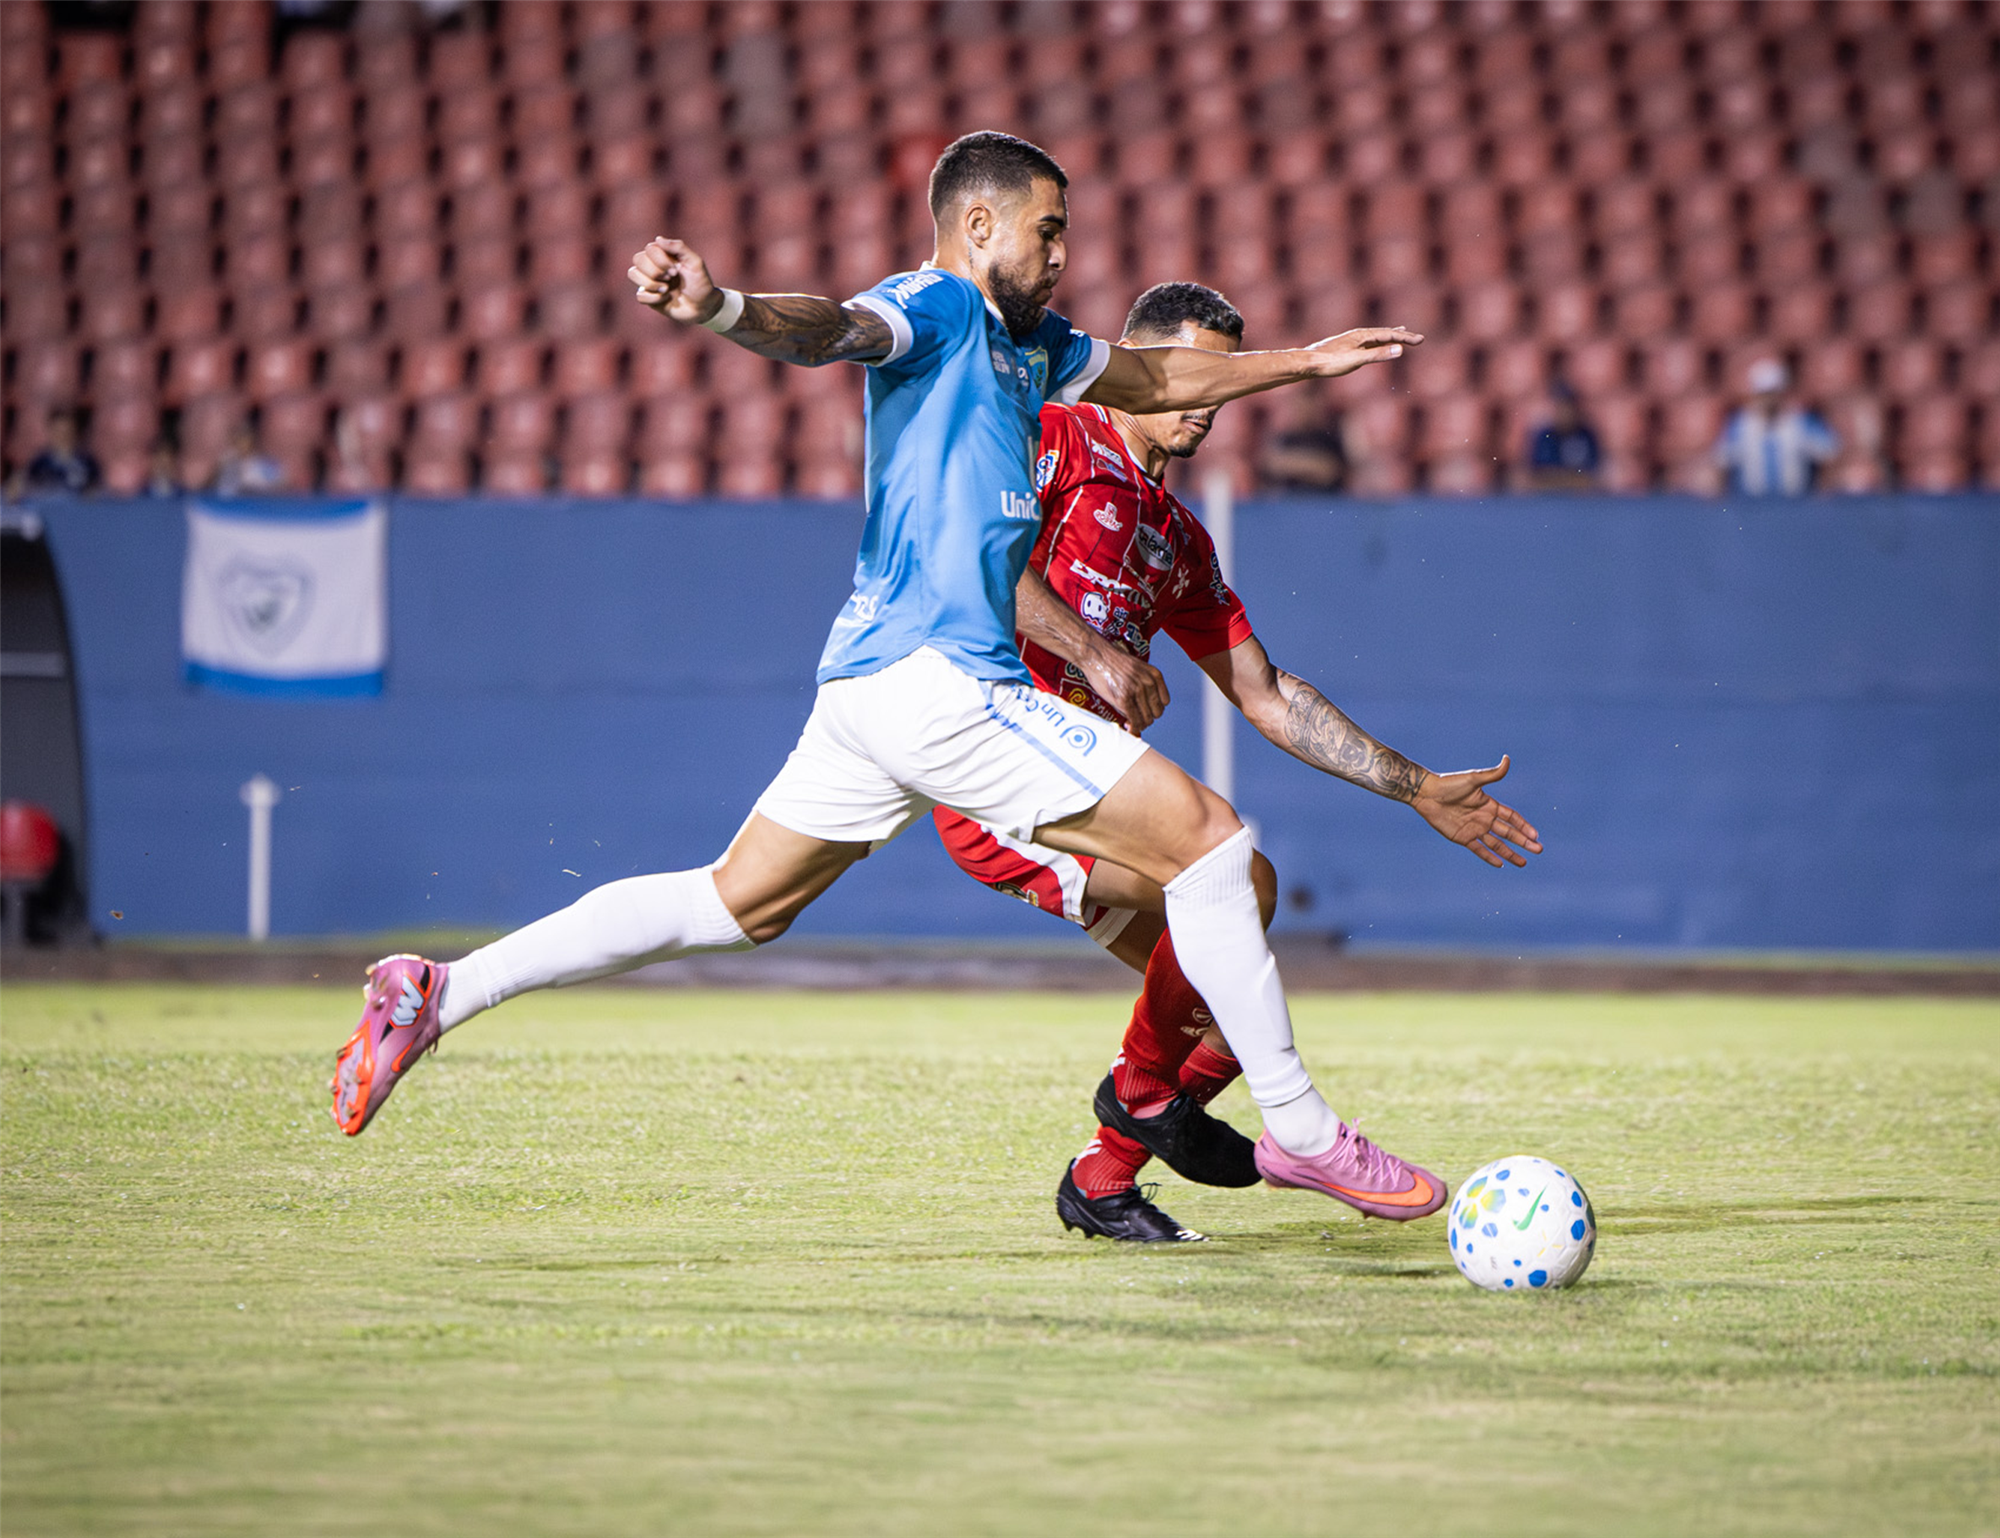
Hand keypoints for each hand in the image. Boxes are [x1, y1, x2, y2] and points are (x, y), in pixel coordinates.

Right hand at [627, 238, 722, 324]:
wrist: (704, 307)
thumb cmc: (701, 282)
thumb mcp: (695, 262)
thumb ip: (678, 247)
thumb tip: (657, 239)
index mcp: (664, 255)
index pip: (649, 249)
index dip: (659, 259)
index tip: (675, 270)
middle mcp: (654, 266)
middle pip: (638, 259)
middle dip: (654, 271)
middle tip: (671, 278)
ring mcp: (650, 281)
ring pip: (633, 274)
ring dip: (650, 283)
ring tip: (666, 289)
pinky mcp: (649, 298)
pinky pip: (639, 296)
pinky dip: (654, 298)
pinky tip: (665, 299)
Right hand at [1080, 648, 1169, 732]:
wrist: (1096, 655)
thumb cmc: (1112, 662)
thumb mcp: (1136, 669)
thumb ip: (1143, 685)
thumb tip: (1144, 707)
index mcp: (1154, 675)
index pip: (1164, 701)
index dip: (1154, 708)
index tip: (1146, 711)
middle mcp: (1148, 683)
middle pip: (1157, 712)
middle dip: (1147, 717)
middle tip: (1136, 718)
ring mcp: (1136, 691)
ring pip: (1147, 719)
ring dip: (1139, 724)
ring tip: (1130, 723)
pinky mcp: (1124, 699)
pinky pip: (1134, 721)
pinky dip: (1133, 728)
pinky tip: (1127, 727)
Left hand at [1304, 326, 1423, 378]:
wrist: (1307, 363)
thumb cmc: (1331, 362)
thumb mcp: (1357, 360)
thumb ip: (1378, 355)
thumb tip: (1400, 350)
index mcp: (1362, 335)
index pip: (1390, 335)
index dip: (1406, 338)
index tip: (1421, 340)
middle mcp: (1358, 335)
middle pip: (1385, 334)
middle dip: (1402, 336)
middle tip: (1417, 338)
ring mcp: (1352, 341)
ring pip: (1376, 338)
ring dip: (1390, 337)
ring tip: (1399, 334)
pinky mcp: (1346, 348)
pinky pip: (1367, 344)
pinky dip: (1376, 344)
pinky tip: (1374, 346)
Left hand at [1408, 755, 1542, 868]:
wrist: (1427, 794)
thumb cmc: (1449, 784)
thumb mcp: (1473, 779)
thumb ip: (1492, 774)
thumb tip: (1507, 759)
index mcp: (1489, 805)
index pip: (1512, 817)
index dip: (1524, 826)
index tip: (1535, 835)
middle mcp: (1484, 818)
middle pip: (1508, 833)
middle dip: (1523, 841)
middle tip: (1538, 850)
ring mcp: (1474, 829)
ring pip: (1496, 844)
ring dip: (1510, 853)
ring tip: (1523, 862)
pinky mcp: (1462, 838)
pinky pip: (1479, 850)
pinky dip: (1489, 857)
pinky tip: (1501, 864)